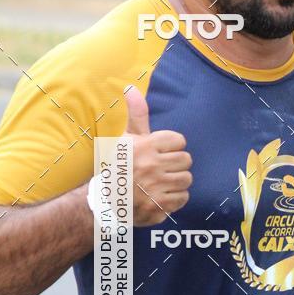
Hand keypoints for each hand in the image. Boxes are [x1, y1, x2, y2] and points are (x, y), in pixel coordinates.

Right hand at [123, 86, 192, 226]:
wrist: (106, 200)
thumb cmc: (120, 165)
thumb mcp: (127, 138)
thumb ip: (136, 114)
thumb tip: (130, 88)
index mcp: (144, 146)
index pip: (179, 141)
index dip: (172, 147)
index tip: (161, 153)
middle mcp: (150, 165)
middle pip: (186, 160)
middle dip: (176, 164)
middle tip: (163, 169)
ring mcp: (155, 187)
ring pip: (187, 179)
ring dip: (178, 181)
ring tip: (163, 182)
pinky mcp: (159, 206)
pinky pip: (183, 197)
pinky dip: (175, 198)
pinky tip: (162, 195)